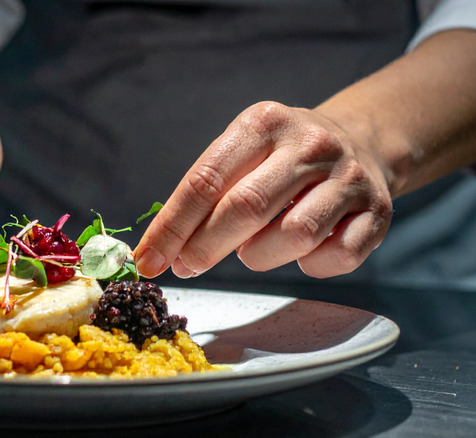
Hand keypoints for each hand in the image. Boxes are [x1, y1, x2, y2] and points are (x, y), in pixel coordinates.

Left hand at [135, 101, 392, 278]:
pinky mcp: (377, 211)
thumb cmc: (281, 156)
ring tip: (253, 248)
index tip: (148, 260)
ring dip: (260, 255)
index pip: (206, 180)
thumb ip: (205, 194)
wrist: (360, 140)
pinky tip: (300, 251)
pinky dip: (310, 266)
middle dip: (205, 247)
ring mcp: (347, 178)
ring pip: (293, 237)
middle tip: (186, 266)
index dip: (172, 226)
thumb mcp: (242, 151)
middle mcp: (309, 145)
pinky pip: (336, 257)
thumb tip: (165, 251)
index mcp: (263, 123)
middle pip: (245, 208)